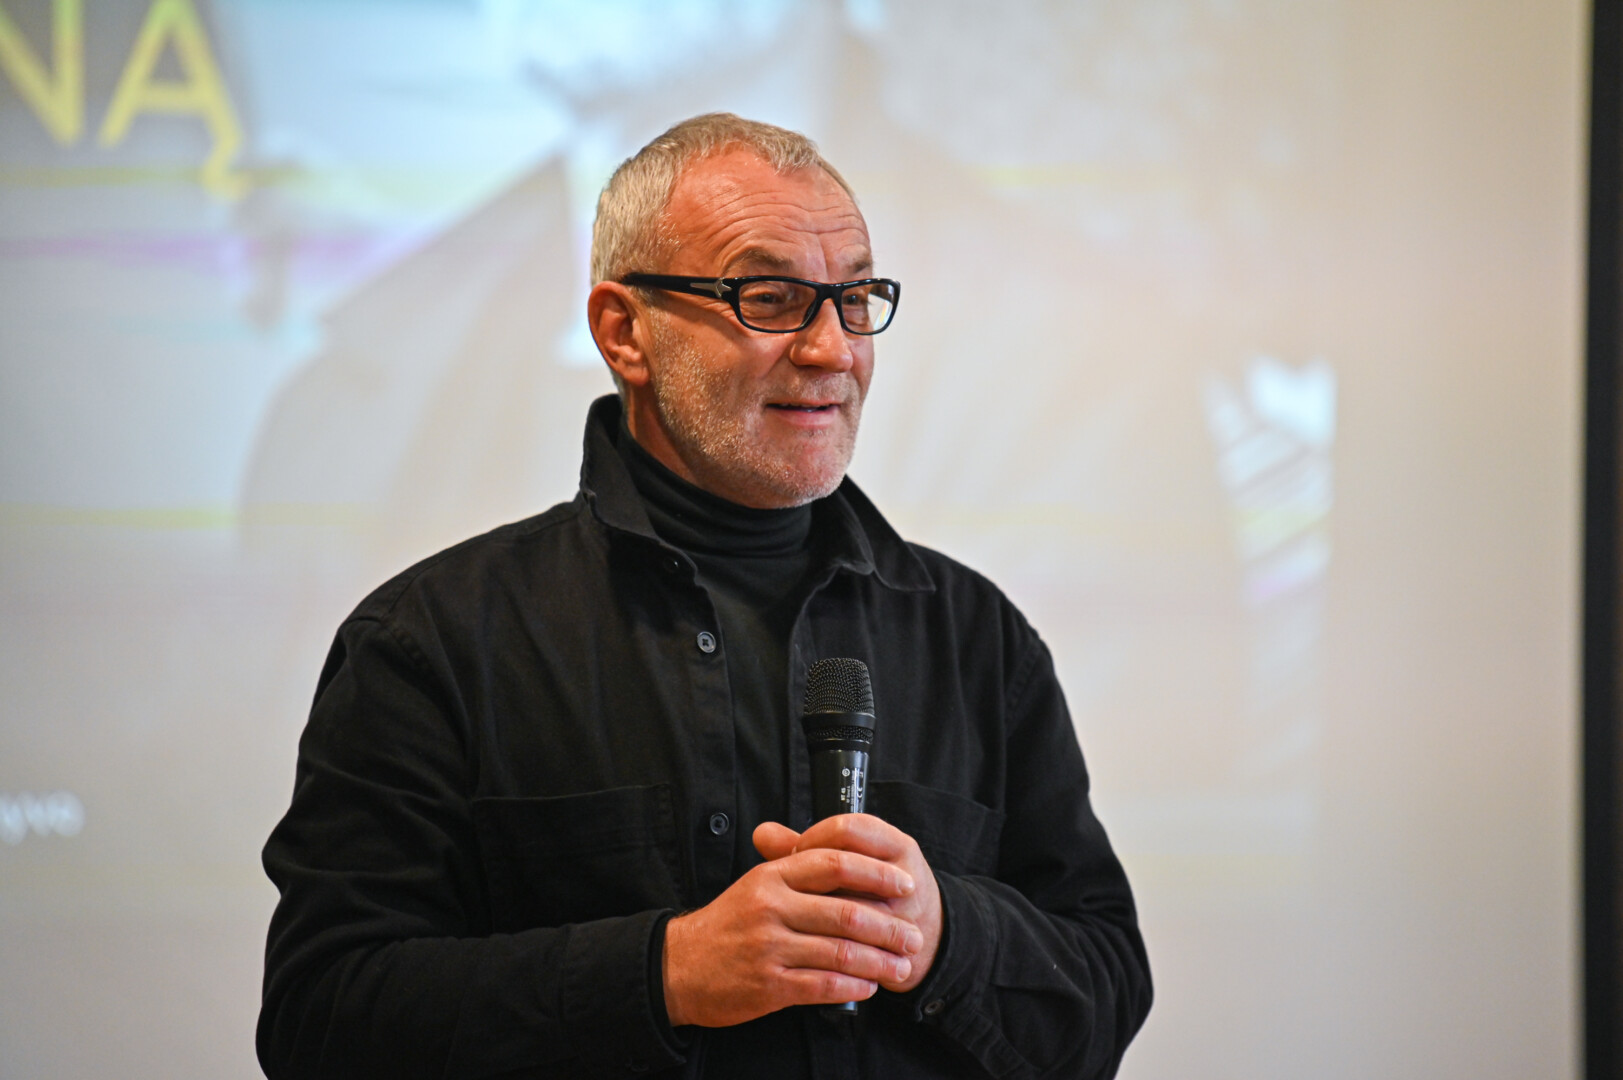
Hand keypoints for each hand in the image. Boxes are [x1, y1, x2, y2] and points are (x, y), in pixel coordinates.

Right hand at [662, 832, 923, 1027]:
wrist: (678, 966)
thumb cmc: (727, 924)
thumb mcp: (756, 884)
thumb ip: (797, 870)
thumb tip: (850, 859)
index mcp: (772, 876)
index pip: (833, 863)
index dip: (876, 873)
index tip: (905, 883)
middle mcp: (772, 907)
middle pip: (846, 912)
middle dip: (889, 927)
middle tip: (914, 936)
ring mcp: (770, 947)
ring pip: (840, 952)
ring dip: (879, 962)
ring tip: (902, 967)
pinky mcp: (769, 985)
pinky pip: (823, 985)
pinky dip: (853, 987)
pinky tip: (869, 986)